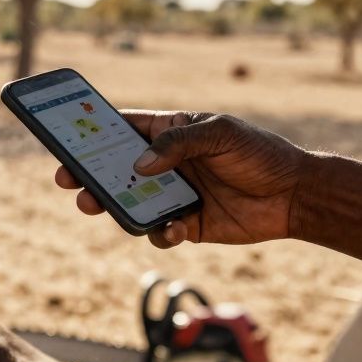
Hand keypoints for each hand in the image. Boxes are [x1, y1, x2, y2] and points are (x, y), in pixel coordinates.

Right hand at [54, 111, 307, 248]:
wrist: (296, 196)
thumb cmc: (260, 153)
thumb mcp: (220, 134)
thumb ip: (178, 144)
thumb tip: (139, 164)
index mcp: (169, 133)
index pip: (122, 128)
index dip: (91, 132)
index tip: (65, 138)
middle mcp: (165, 164)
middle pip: (114, 168)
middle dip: (86, 174)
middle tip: (66, 180)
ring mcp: (172, 195)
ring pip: (128, 202)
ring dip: (109, 204)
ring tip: (95, 205)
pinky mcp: (185, 224)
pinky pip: (158, 231)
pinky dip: (157, 233)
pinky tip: (172, 229)